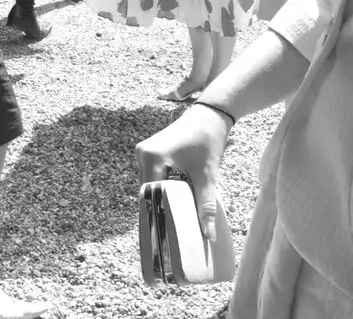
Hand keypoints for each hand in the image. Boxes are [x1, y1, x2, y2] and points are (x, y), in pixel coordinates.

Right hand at [136, 104, 230, 243]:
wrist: (209, 116)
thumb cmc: (208, 141)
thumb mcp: (207, 176)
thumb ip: (206, 206)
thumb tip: (208, 235)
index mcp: (152, 157)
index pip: (151, 196)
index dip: (159, 215)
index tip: (168, 236)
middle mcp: (143, 153)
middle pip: (148, 192)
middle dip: (160, 209)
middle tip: (172, 231)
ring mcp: (144, 152)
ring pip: (149, 186)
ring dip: (161, 199)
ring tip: (173, 218)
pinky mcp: (149, 152)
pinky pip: (152, 177)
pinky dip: (162, 189)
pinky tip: (173, 200)